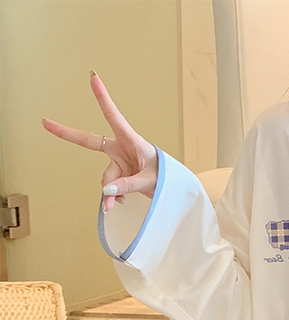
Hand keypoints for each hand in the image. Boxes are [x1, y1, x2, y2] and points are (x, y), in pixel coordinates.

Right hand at [42, 72, 158, 212]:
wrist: (174, 189)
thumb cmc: (167, 177)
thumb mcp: (150, 181)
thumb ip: (128, 185)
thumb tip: (106, 192)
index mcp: (131, 140)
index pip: (113, 116)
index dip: (102, 97)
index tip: (93, 77)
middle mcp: (121, 149)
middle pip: (89, 142)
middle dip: (67, 134)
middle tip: (45, 123)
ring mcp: (119, 162)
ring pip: (105, 178)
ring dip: (109, 192)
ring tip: (115, 205)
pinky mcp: (119, 175)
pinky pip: (110, 188)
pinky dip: (112, 197)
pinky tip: (119, 203)